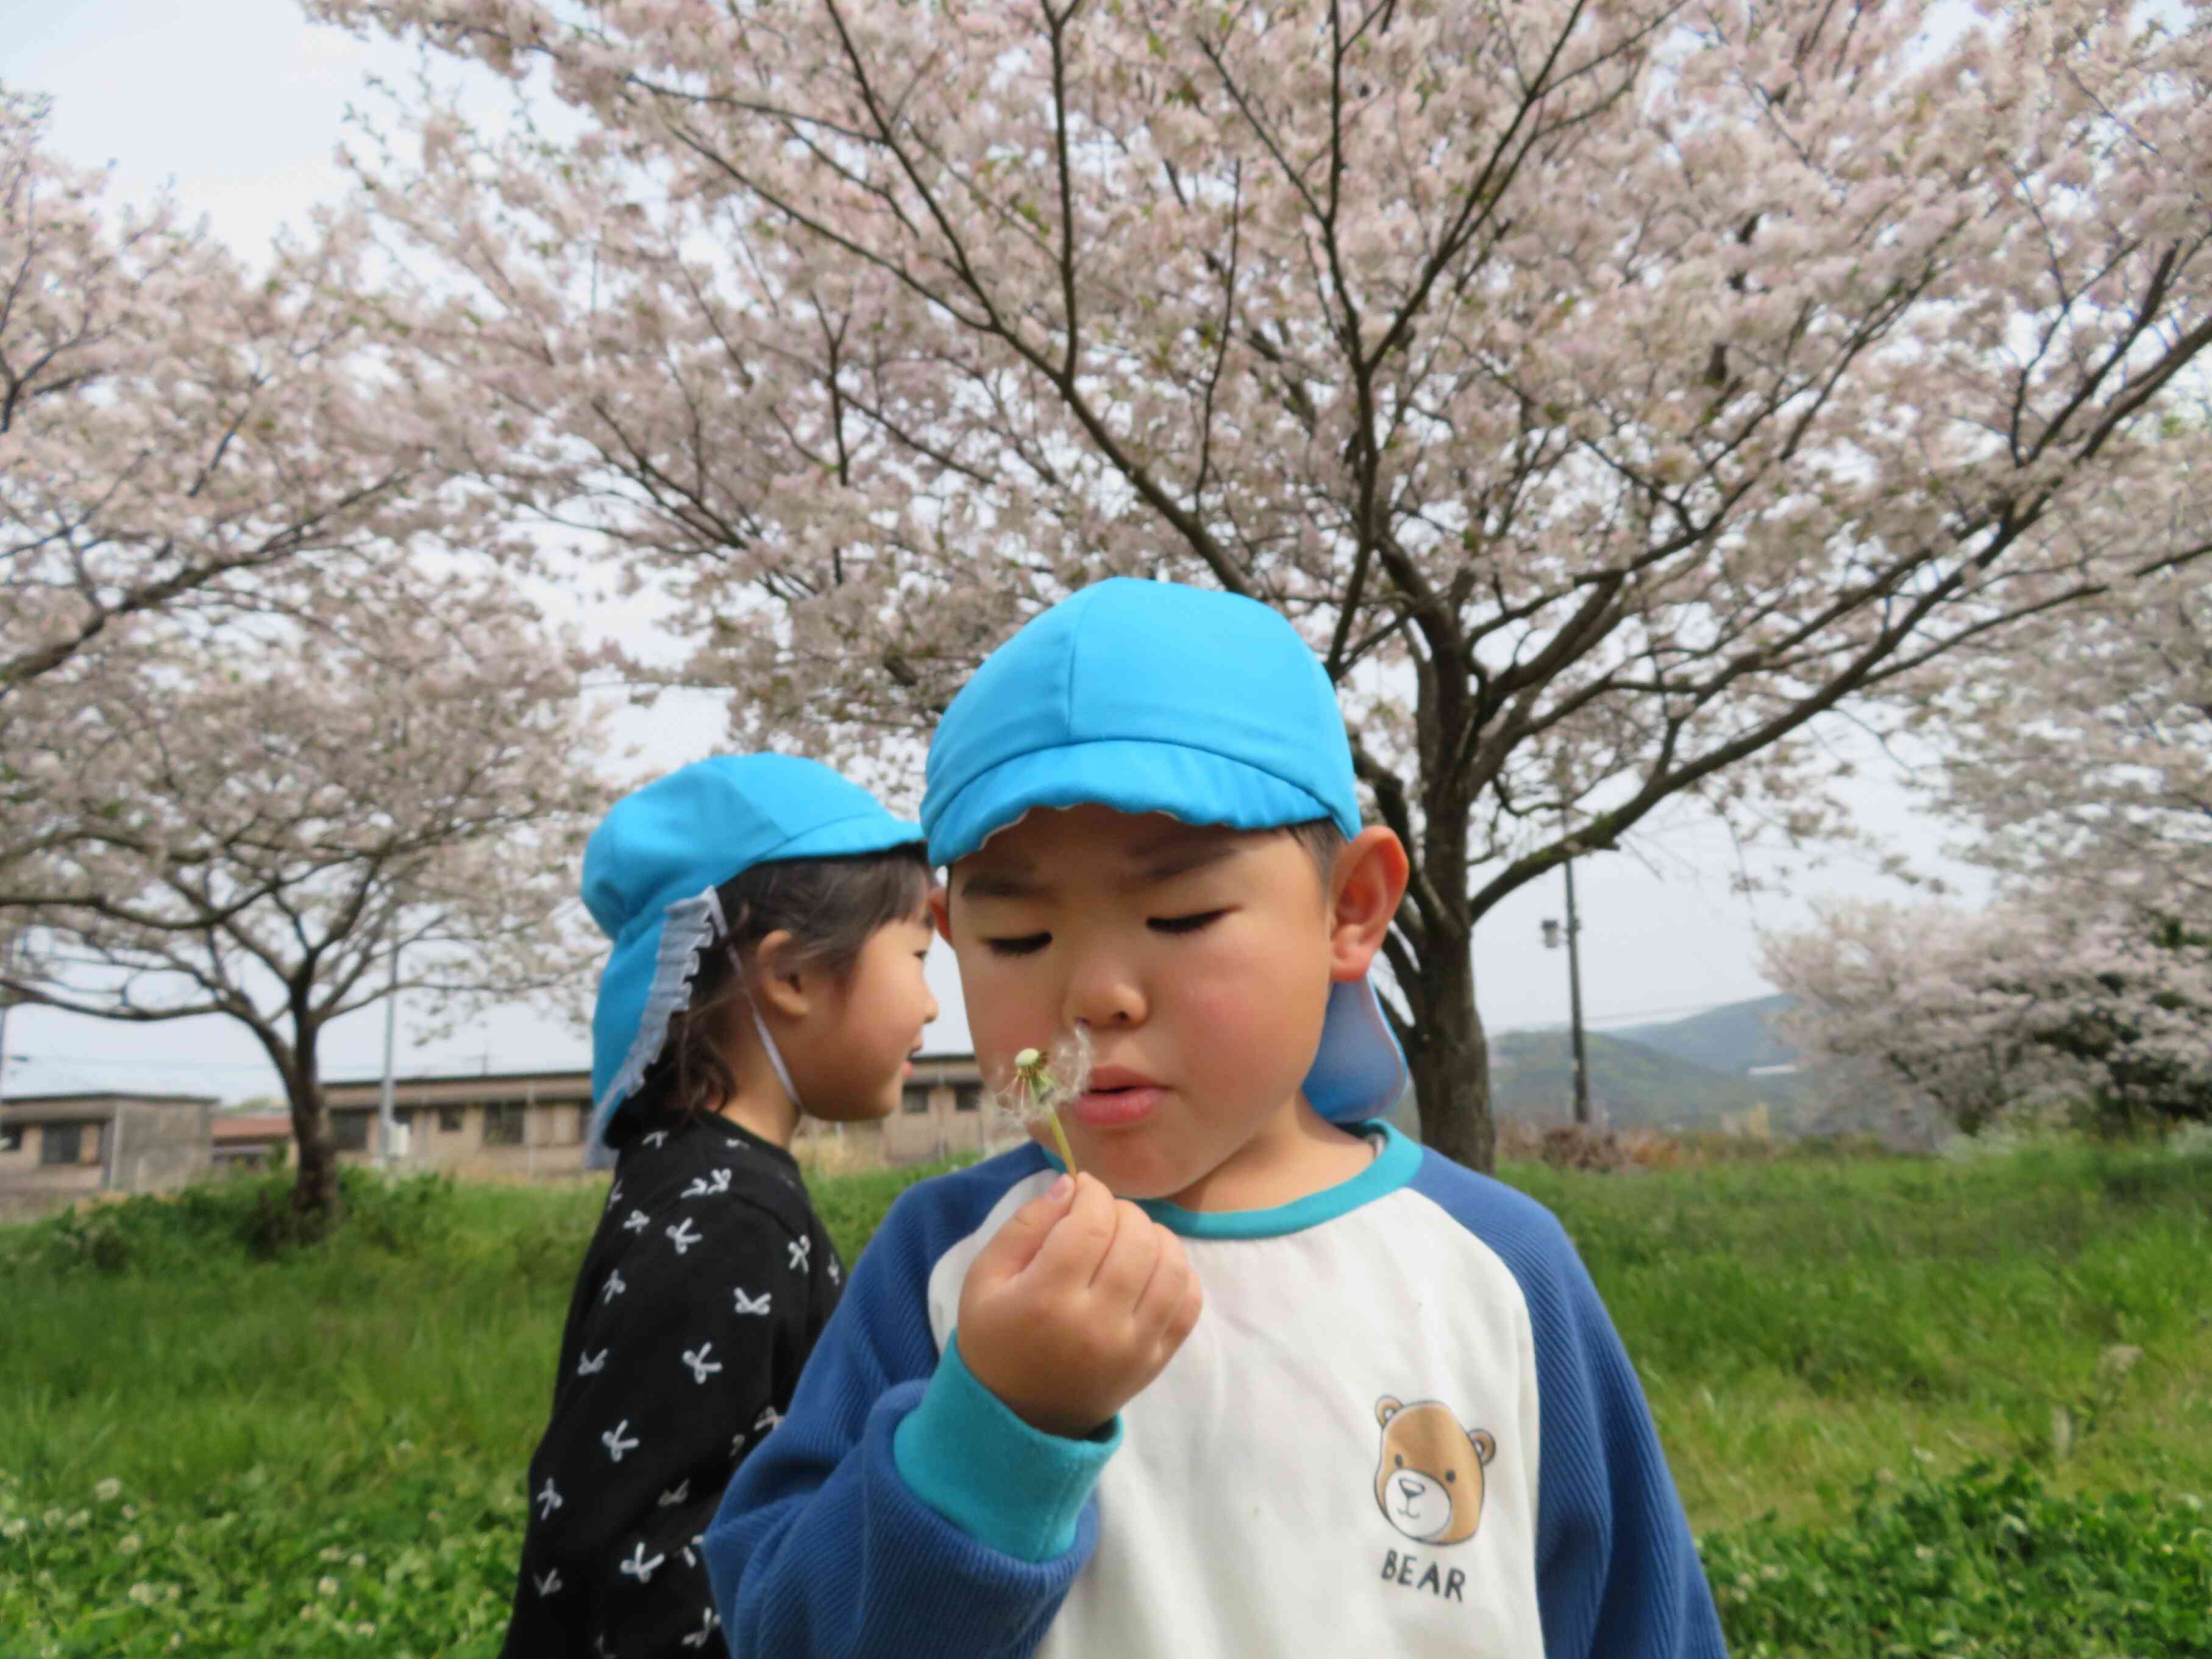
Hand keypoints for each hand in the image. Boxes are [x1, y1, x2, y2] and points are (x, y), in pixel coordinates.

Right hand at [955, 1172, 1203, 1438]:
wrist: (1016, 1417)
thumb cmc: (995, 1339)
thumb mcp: (984, 1278)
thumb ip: (1026, 1224)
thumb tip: (1072, 1185)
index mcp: (1047, 1300)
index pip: (1091, 1224)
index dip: (1093, 1193)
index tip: (1083, 1189)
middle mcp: (1097, 1325)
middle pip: (1136, 1240)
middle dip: (1123, 1211)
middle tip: (1102, 1215)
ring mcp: (1134, 1347)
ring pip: (1171, 1267)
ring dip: (1155, 1236)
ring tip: (1129, 1238)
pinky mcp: (1155, 1362)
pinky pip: (1189, 1304)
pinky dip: (1180, 1274)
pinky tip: (1152, 1268)